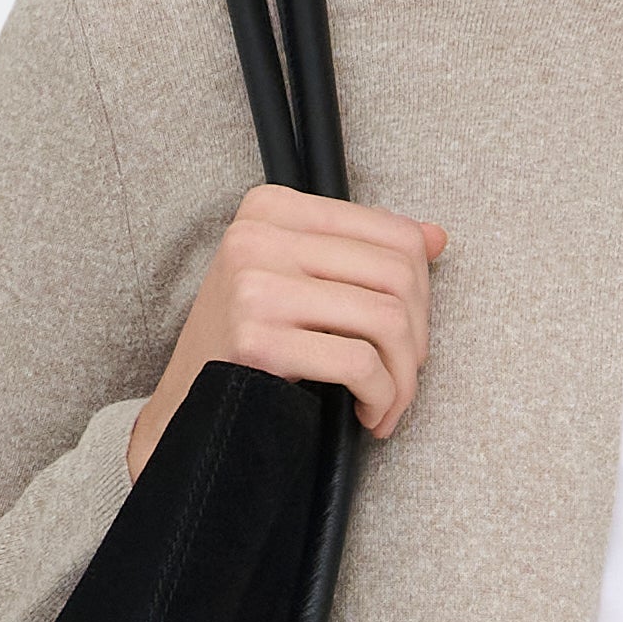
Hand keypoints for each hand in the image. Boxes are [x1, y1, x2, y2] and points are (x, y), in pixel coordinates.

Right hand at [128, 184, 447, 476]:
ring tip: (388, 402)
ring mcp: (254, 285)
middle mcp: (259, 235)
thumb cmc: (247, 346)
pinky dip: (381, 397)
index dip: (422, 293)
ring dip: (403, 377)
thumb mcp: (301, 282)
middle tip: (404, 377)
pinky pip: (359, 363)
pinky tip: (369, 414)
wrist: (187, 409)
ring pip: (387, 318)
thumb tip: (435, 236)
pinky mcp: (257, 338)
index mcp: (273, 207)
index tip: (410, 335)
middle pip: (398, 275)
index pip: (393, 233)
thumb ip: (362, 255)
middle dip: (417, 339)